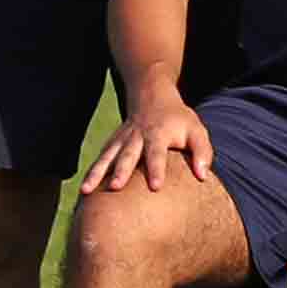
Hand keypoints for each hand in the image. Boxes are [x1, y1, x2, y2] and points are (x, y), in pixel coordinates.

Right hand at [84, 95, 209, 196]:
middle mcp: (137, 137)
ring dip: (96, 173)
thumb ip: (202, 152)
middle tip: (115, 188)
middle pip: (128, 155)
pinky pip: (100, 158)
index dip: (157, 169)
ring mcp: (121, 139)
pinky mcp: (112, 143)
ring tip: (86, 191)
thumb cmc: (179, 120)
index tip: (156, 187)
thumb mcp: (197, 131)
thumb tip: (203, 176)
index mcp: (159, 134)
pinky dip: (91, 171)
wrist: (152, 97)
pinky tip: (83, 188)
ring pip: (107, 157)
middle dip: (121, 171)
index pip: (157, 153)